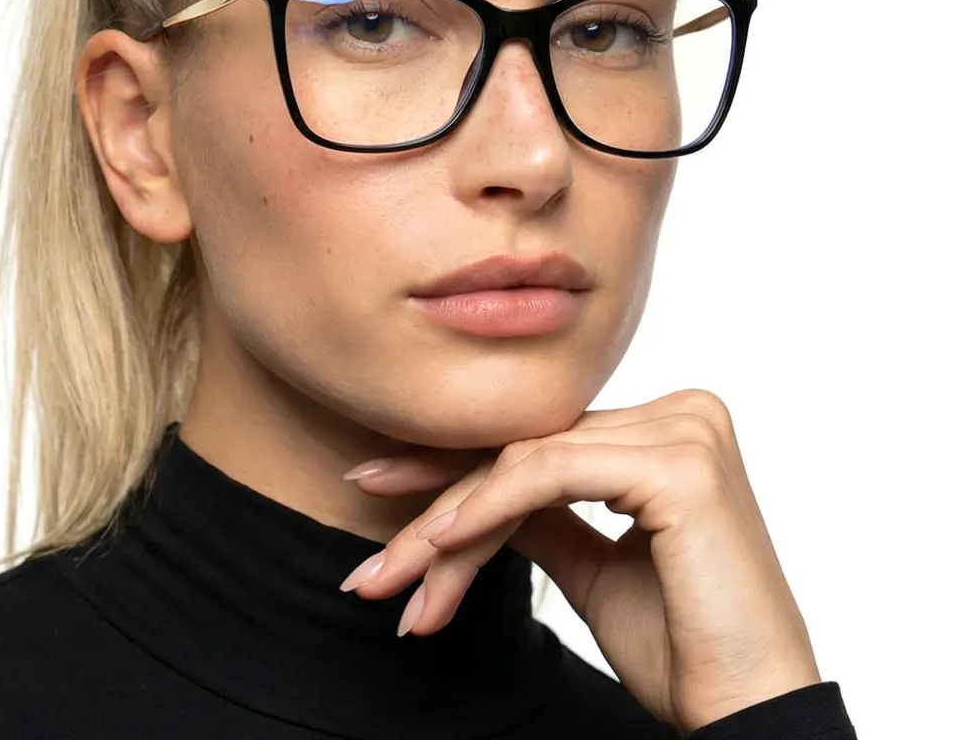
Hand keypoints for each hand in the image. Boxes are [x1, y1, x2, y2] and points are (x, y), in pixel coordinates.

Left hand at [339, 388, 822, 734]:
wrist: (749, 714)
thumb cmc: (684, 648)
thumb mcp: (590, 566)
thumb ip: (541, 514)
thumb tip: (471, 491)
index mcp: (669, 430)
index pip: (541, 441)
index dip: (455, 467)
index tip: (380, 489)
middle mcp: (682, 412)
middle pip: (526, 450)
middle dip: (437, 502)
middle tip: (373, 557)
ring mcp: (685, 430)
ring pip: (525, 463)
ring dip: (448, 523)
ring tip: (392, 578)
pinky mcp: (679, 463)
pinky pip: (550, 474)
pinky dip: (486, 506)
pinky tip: (440, 541)